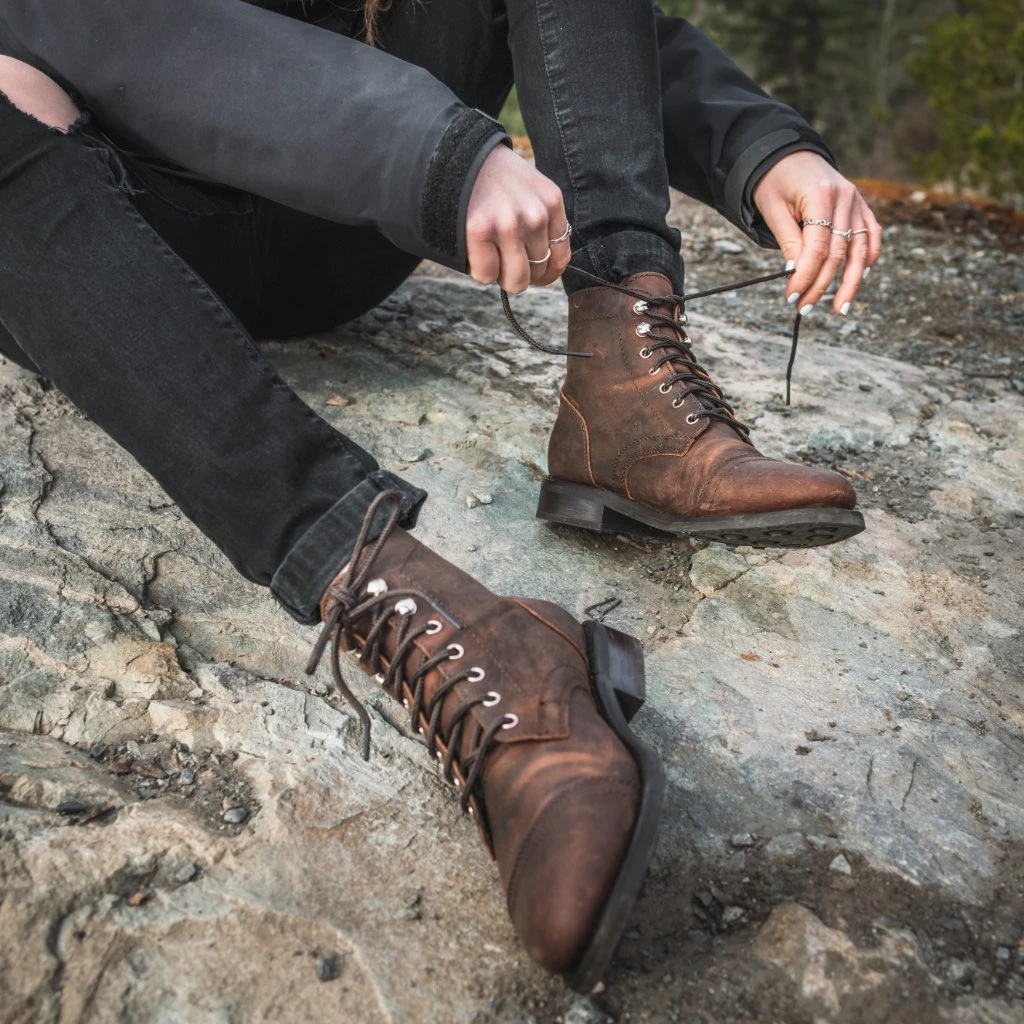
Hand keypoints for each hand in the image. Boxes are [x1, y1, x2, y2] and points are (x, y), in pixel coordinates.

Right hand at [465, 144, 569, 292]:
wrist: (456, 154)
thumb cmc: (493, 178)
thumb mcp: (529, 190)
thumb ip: (541, 222)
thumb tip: (542, 272)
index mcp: (551, 202)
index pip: (560, 257)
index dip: (545, 272)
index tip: (531, 272)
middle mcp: (535, 215)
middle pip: (537, 273)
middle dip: (519, 272)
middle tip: (502, 256)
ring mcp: (508, 224)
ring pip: (515, 280)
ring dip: (500, 274)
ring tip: (489, 254)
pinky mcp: (480, 231)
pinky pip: (487, 275)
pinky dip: (479, 271)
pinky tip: (474, 251)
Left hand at [752, 151, 881, 315]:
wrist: (788, 154)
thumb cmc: (775, 181)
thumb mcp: (773, 208)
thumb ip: (788, 240)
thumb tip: (795, 274)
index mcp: (821, 195)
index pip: (817, 247)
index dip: (805, 276)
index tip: (792, 297)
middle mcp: (845, 197)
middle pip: (838, 252)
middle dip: (821, 285)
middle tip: (805, 308)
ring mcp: (857, 201)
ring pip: (860, 248)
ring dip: (851, 281)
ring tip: (840, 308)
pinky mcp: (861, 206)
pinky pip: (871, 235)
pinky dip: (869, 256)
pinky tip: (862, 277)